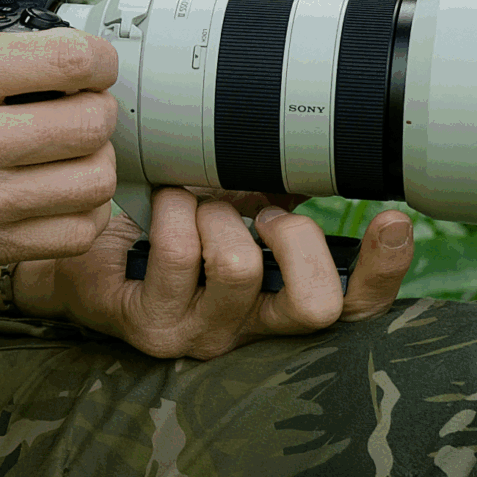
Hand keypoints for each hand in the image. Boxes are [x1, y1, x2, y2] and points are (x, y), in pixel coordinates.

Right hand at [0, 0, 118, 290]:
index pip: (69, 59)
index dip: (97, 56)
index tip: (87, 60)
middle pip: (92, 121)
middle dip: (99, 104)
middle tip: (82, 101)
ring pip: (92, 180)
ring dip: (96, 158)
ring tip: (73, 146)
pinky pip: (73, 232)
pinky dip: (82, 210)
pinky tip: (58, 188)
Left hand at [21, 187, 416, 358]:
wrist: (83, 250)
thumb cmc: (165, 225)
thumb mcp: (232, 203)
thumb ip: (278, 188)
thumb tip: (322, 142)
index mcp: (279, 299)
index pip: (354, 307)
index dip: (383, 271)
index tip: (393, 220)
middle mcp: (249, 329)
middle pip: (315, 308)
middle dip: (295, 240)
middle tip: (260, 214)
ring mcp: (201, 334)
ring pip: (239, 267)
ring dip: (216, 213)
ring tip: (194, 204)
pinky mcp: (151, 327)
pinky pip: (177, 253)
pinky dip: (172, 209)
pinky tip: (161, 204)